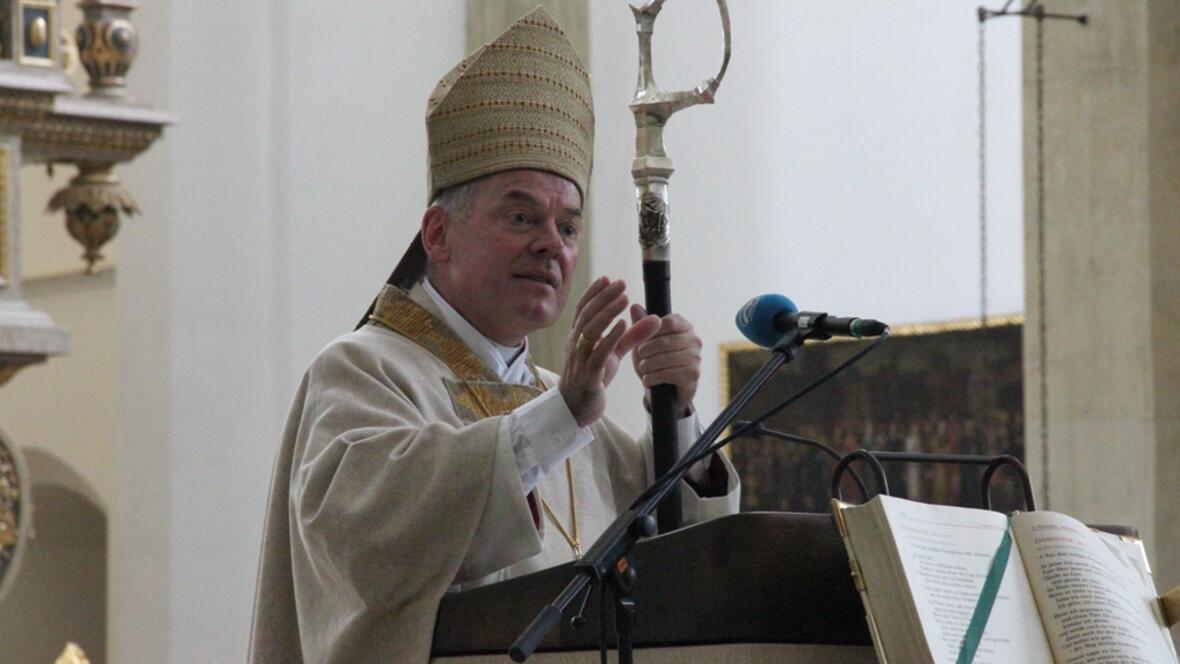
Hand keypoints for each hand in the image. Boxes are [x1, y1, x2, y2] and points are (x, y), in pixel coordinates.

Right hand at [560, 277, 660, 426]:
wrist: (576, 408)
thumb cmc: (593, 377)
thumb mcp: (614, 353)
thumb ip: (632, 336)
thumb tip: (655, 318)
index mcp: (579, 337)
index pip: (583, 309)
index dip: (594, 293)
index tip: (607, 278)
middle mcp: (576, 345)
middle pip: (587, 315)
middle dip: (604, 297)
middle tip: (621, 282)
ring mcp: (581, 359)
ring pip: (590, 330)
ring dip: (607, 312)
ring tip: (624, 299)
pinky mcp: (589, 374)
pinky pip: (597, 353)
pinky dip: (609, 337)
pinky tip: (621, 325)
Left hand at [630, 305, 701, 415]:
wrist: (665, 391)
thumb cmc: (654, 361)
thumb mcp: (644, 342)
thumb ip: (640, 325)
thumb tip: (634, 305)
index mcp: (684, 326)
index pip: (668, 322)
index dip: (651, 331)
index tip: (641, 340)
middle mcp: (694, 340)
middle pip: (666, 341)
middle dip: (647, 349)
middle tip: (639, 354)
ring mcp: (696, 357)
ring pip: (666, 358)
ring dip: (649, 365)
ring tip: (642, 368)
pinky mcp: (693, 374)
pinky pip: (669, 373)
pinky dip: (653, 377)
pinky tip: (647, 380)